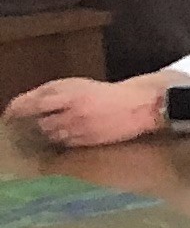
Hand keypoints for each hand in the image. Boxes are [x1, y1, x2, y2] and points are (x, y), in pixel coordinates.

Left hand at [5, 76, 170, 147]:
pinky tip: (71, 133)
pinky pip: (65, 142)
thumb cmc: (105, 93)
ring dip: (51, 132)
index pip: (32, 103)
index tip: (8, 116)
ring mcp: (79, 125)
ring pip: (51, 134)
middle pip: (40, 121)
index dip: (17, 111)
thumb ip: (54, 92)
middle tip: (38, 123)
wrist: (138, 105)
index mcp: (67, 91)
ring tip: (61, 126)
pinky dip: (63, 139)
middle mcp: (70, 108)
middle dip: (38, 122)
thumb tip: (29, 103)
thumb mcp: (78, 85)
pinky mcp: (87, 139)